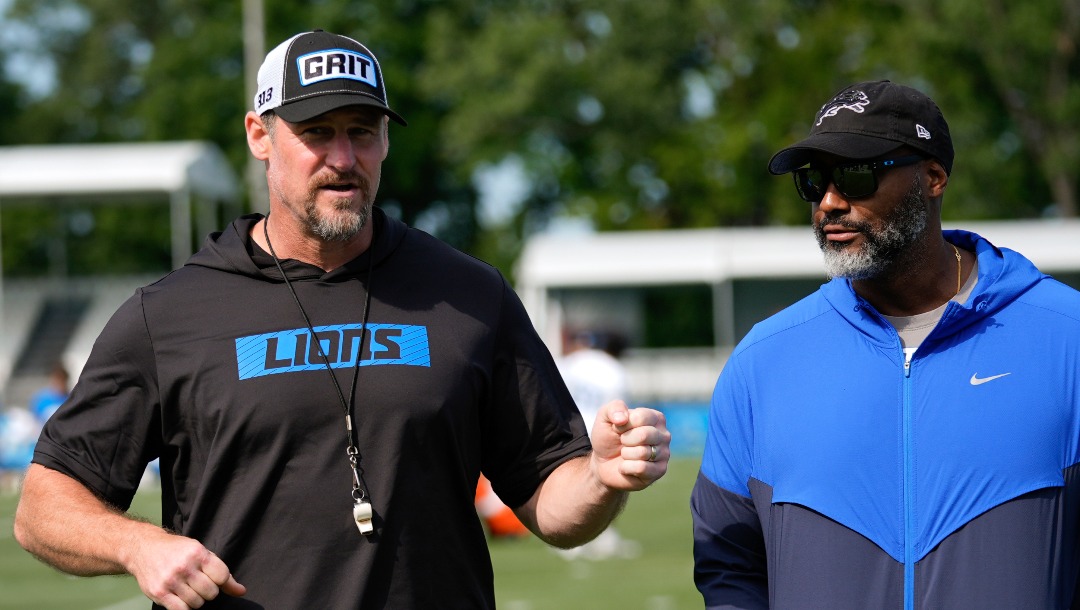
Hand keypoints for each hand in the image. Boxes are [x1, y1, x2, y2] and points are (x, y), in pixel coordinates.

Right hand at [127, 530, 245, 609]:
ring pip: (197, 603)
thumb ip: (221, 572)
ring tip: (187, 589)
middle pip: (211, 593)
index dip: (221, 581)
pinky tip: (181, 598)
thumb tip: (241, 591)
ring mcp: (171, 580)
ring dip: (195, 600)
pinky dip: (185, 608)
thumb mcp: (201, 553)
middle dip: (208, 591)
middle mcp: (184, 566)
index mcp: (198, 553)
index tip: (213, 578)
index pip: (222, 576)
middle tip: (198, 584)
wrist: (144, 548)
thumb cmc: (177, 551)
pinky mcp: (159, 593)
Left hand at [589, 400, 670, 490]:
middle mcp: (664, 435)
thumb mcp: (605, 417)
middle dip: (625, 440)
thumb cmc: (608, 437)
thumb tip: (622, 419)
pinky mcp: (659, 471)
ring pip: (642, 453)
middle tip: (622, 443)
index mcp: (655, 417)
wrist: (602, 462)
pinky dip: (626, 467)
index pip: (640, 417)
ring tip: (625, 454)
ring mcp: (664, 454)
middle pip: (644, 435)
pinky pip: (642, 468)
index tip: (618, 428)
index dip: (623, 425)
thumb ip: (614, 408)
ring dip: (625, 454)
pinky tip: (626, 466)